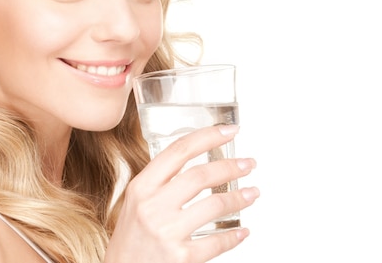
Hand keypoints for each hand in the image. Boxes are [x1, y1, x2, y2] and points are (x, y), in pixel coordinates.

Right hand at [105, 125, 258, 262]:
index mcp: (141, 187)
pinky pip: (216, 242)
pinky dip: (234, 236)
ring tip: (252, 193)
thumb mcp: (135, 204)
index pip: (178, 151)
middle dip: (230, 166)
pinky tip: (242, 231)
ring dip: (239, 197)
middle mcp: (152, 206)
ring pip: (214, 205)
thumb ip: (159, 184)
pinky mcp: (180, 257)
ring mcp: (167, 232)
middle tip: (248, 164)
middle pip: (200, 175)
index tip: (228, 131)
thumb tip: (196, 166)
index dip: (207, 137)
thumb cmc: (129, 241)